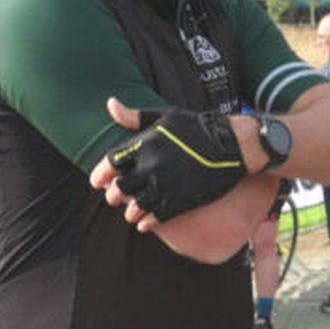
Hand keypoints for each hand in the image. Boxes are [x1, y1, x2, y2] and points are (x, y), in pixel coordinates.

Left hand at [94, 99, 244, 224]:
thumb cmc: (198, 127)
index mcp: (144, 144)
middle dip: (114, 195)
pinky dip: (147, 223)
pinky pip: (155, 217)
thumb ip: (135, 116)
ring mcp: (165, 185)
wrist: (232, 144)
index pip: (110, 163)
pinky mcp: (180, 200)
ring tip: (131, 214)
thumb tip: (110, 104)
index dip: (100, 174)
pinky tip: (145, 224)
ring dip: (130, 212)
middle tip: (114, 199)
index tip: (97, 182)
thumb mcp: (165, 116)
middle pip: (120, 188)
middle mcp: (150, 166)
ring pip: (135, 207)